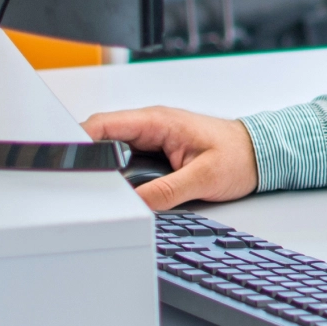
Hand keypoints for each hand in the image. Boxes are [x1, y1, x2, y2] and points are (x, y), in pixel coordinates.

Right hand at [84, 106, 257, 211]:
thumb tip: (136, 204)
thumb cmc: (240, 156)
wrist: (262, 154)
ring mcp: (152, 139)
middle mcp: (151, 126)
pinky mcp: (156, 152)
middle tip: (77, 185)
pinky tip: (115, 190)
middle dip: (87, 160)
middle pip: (101, 138)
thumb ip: (167, 191)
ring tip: (95, 191)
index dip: (78, 140)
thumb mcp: (204, 178)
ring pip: (111, 152)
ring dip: (103, 169)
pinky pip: (126, 161)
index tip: (64, 161)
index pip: (104, 124)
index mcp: (158, 121)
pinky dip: (117, 174)